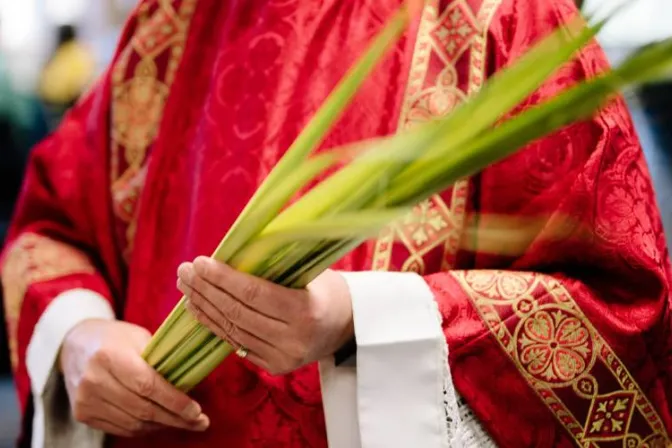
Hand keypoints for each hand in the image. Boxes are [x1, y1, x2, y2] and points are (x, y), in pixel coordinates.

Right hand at [59, 319, 209, 436]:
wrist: (74, 344)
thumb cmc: (115, 338)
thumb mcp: (138, 337)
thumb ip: (160, 359)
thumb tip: (190, 384)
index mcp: (109, 355)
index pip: (147, 385)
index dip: (174, 401)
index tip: (196, 411)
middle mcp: (94, 380)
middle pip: (142, 409)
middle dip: (175, 418)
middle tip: (199, 422)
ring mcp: (86, 400)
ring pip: (133, 423)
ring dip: (162, 425)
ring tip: (184, 422)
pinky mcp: (82, 414)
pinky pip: (121, 428)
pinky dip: (144, 428)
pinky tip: (160, 422)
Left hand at [177, 257, 353, 374]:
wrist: (348, 326)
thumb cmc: (327, 289)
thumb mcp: (311, 271)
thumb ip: (276, 265)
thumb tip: (233, 249)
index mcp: (306, 311)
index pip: (254, 294)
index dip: (223, 278)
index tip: (200, 262)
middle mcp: (293, 339)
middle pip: (238, 313)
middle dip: (207, 290)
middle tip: (185, 270)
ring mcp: (283, 358)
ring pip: (232, 331)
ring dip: (204, 307)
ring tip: (186, 286)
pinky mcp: (274, 367)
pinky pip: (236, 343)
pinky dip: (213, 325)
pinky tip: (197, 308)